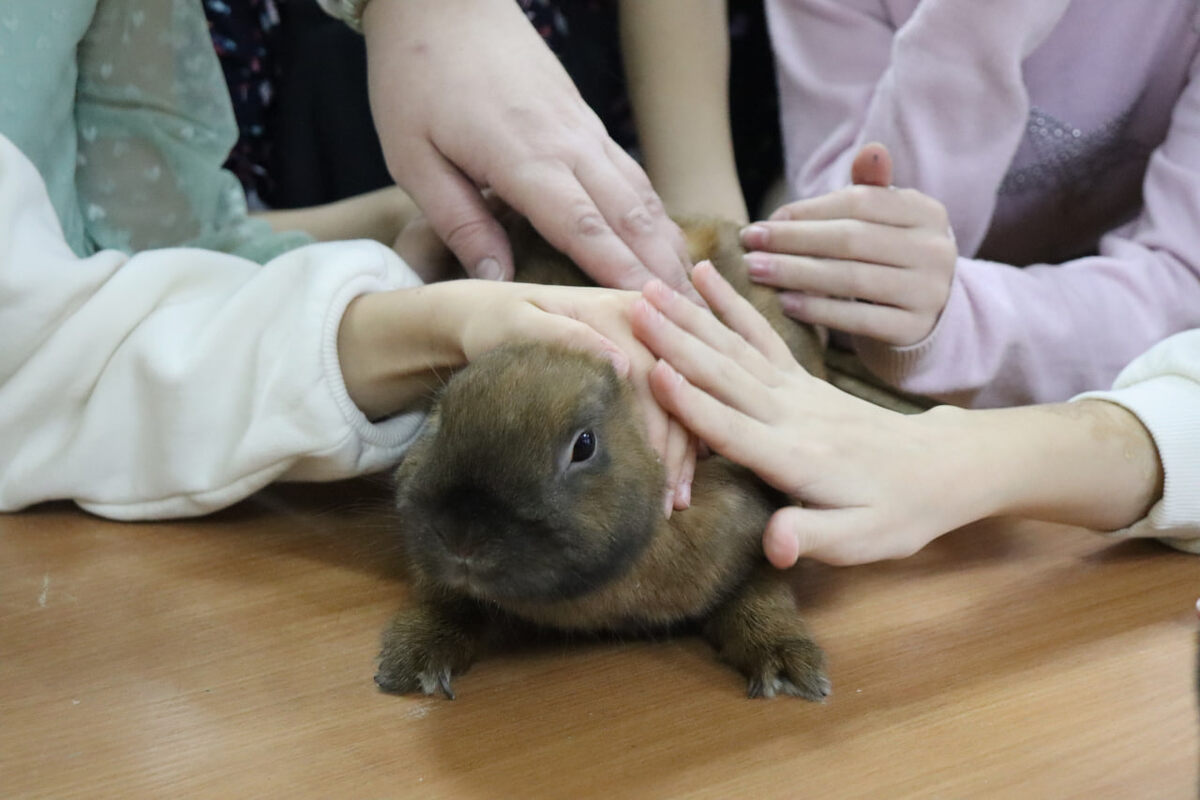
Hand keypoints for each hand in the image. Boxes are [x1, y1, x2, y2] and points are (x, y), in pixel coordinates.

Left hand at [339, 280, 695, 513]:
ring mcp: (647, 341)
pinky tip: (670, 482)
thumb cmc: (495, 327)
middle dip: (676, 450)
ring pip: (680, 402)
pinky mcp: (644, 360)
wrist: (486, 319)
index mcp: (619, 310)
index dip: (659, 429)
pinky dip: (674, 443)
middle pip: (676, 392)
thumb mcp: (516, 326)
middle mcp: (643, 322)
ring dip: (681, 454)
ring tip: (673, 503)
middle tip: (668, 504)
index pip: (654, 376)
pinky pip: (671, 404)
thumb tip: (621, 364)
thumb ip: (564, 337)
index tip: (654, 475)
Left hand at [361, 0, 699, 300]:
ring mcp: (583, 129)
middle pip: (629, 216)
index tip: (650, 312)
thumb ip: (458, 222)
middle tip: (691, 318)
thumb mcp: (413, 158)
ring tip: (692, 291)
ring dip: (668, 244)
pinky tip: (665, 241)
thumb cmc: (416, 79)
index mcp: (521, 158)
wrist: (443, 1)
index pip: (584, 227)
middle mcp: (567, 144)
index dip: (620, 274)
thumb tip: (498, 279)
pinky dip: (655, 213)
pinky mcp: (586, 120)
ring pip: (641, 193)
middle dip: (662, 271)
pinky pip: (631, 173)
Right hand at [632, 260, 977, 565]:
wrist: (943, 467)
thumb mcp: (862, 540)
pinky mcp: (800, 378)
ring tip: (650, 287)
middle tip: (634, 308)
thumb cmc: (899, 511)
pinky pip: (759, 335)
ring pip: (735, 347)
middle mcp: (792, 415)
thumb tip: (775, 544)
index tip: (653, 372)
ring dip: (690, 317)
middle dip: (677, 342)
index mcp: (798, 458)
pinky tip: (705, 275)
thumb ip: (813, 538)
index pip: (736, 429)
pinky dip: (730, 303)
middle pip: (725, 375)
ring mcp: (796, 390)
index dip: (693, 405)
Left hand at [740, 143, 956, 346]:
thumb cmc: (889, 258)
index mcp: (927, 212)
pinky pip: (857, 319)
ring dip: (795, 274)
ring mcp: (928, 292)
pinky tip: (784, 303)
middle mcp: (935, 250)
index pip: (859, 203)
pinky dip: (818, 311)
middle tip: (749, 243)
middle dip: (793, 240)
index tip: (766, 220)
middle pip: (852, 240)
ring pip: (851, 279)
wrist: (925, 316)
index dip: (808, 211)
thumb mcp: (885, 221)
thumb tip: (871, 148)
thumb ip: (870, 189)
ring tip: (756, 271)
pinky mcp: (913, 329)